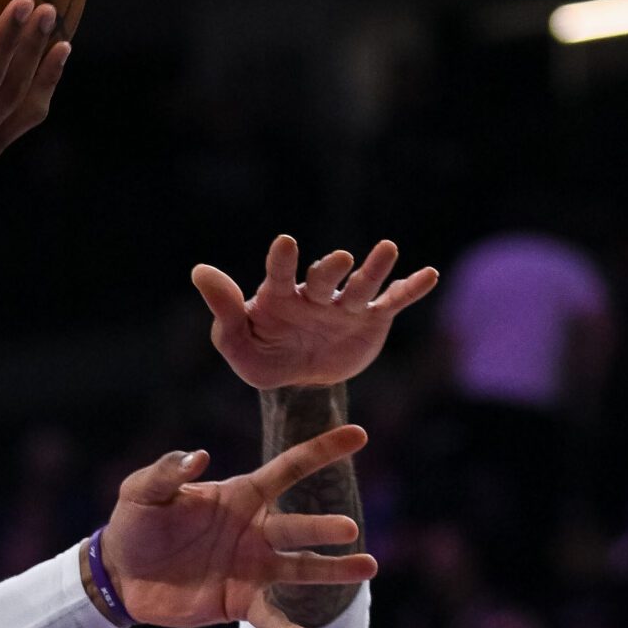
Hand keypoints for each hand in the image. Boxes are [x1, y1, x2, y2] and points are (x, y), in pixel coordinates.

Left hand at [100, 426, 378, 627]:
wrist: (119, 574)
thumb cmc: (136, 524)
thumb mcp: (143, 491)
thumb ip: (169, 471)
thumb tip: (200, 456)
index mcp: (241, 495)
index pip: (289, 469)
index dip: (322, 451)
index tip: (359, 435)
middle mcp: (256, 531)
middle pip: (298, 526)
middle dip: (324, 527)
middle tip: (347, 529)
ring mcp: (253, 568)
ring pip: (300, 568)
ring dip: (333, 571)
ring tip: (366, 568)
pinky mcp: (240, 603)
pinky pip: (271, 618)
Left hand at [191, 236, 438, 389]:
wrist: (298, 383)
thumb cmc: (263, 357)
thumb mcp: (237, 344)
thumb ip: (224, 310)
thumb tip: (199, 270)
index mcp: (279, 296)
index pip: (279, 274)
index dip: (282, 260)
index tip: (284, 243)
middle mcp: (314, 294)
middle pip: (325, 278)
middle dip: (332, 269)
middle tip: (340, 259)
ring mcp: (343, 305)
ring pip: (360, 285)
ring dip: (374, 269)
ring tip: (387, 249)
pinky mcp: (370, 319)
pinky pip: (391, 303)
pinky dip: (409, 289)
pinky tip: (428, 275)